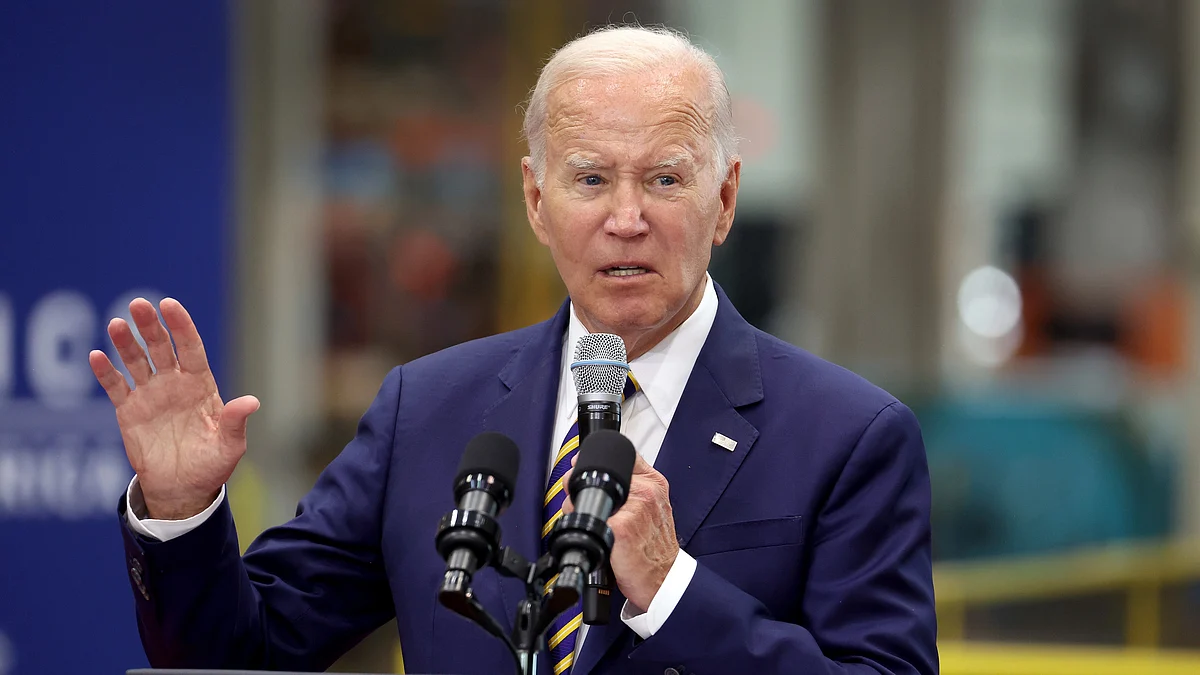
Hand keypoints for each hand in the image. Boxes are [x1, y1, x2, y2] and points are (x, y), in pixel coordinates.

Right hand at [89, 298, 258, 519]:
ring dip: (125, 343)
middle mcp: (174, 384)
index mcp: (201, 385)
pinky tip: (96, 356)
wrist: (183, 489)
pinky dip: (106, 372)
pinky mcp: (130, 411)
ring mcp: (151, 395)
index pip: (190, 348)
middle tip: (138, 304)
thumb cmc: (212, 465)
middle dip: (150, 326)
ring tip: (116, 324)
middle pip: (161, 347)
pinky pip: (116, 387)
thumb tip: (251, 402)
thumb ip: (235, 422)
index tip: (170, 305)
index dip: (181, 326)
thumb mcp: (229, 446)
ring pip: (136, 361)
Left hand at [562, 453, 678, 609]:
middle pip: (600, 473)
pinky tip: (593, 536)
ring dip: (578, 507)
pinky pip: (590, 518)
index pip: (624, 456)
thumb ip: (634, 490)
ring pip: (589, 495)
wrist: (665, 580)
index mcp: (654, 484)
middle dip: (581, 486)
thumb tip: (598, 478)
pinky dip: (584, 526)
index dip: (599, 463)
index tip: (587, 469)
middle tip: (580, 500)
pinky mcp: (622, 528)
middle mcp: (647, 492)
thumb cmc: (656, 549)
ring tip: (589, 523)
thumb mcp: (653, 509)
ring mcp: (635, 508)